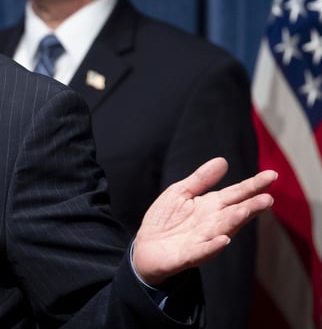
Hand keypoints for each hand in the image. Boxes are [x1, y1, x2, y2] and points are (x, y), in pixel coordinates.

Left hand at [132, 157, 275, 285]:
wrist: (145, 248)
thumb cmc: (165, 219)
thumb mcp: (180, 192)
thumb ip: (201, 179)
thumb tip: (223, 160)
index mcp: (211, 206)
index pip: (236, 194)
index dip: (253, 185)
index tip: (272, 175)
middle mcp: (212, 223)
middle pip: (235, 212)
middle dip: (251, 206)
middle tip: (268, 198)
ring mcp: (202, 240)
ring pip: (223, 229)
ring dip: (235, 221)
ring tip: (246, 211)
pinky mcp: (188, 256)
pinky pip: (202, 251)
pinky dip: (213, 246)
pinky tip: (224, 240)